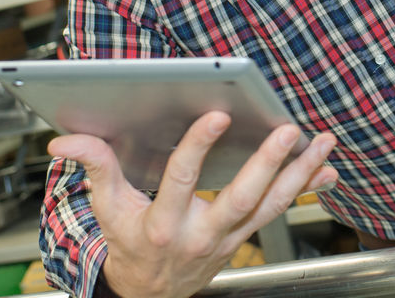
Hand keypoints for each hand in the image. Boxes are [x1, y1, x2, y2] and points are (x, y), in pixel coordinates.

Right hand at [49, 111, 337, 297]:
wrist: (151, 294)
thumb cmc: (130, 245)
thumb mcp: (107, 209)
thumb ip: (94, 167)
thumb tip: (65, 139)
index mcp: (163, 223)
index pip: (182, 180)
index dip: (199, 147)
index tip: (217, 114)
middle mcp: (201, 234)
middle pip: (240, 198)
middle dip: (267, 164)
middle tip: (288, 130)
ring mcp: (229, 239)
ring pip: (270, 206)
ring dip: (300, 174)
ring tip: (323, 143)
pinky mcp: (245, 239)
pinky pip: (280, 213)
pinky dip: (307, 190)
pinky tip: (328, 170)